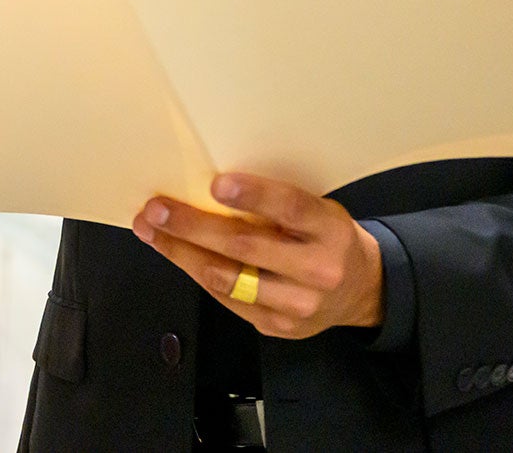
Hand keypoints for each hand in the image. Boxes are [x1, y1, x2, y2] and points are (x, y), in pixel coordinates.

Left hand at [134, 174, 382, 339]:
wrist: (361, 292)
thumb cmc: (327, 238)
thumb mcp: (318, 211)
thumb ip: (279, 205)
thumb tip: (211, 186)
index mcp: (330, 230)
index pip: (291, 209)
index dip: (254, 195)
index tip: (217, 184)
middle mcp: (317, 270)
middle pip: (246, 248)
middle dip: (192, 227)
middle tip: (157, 208)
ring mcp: (296, 305)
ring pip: (227, 279)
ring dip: (180, 253)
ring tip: (151, 231)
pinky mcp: (276, 327)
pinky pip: (226, 299)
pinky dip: (196, 272)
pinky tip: (175, 253)